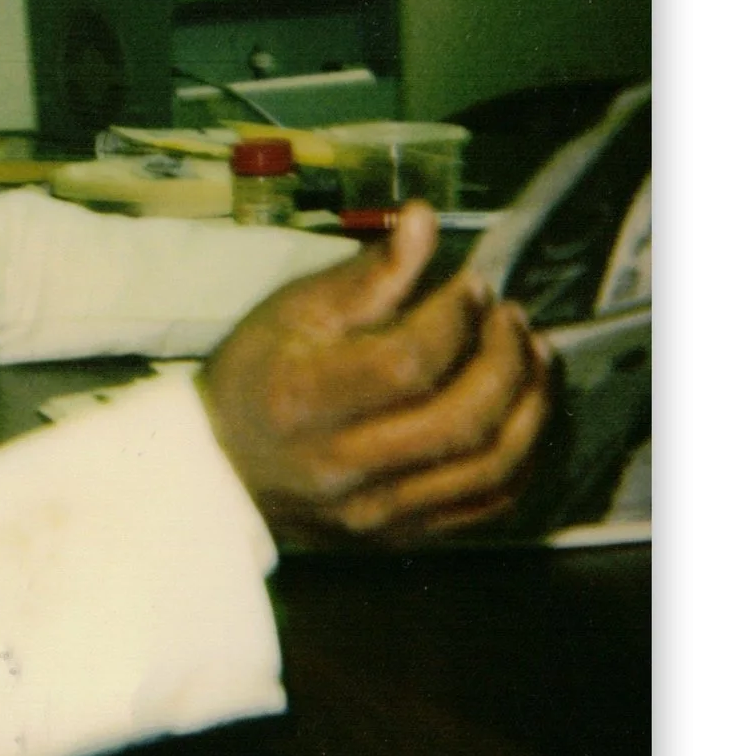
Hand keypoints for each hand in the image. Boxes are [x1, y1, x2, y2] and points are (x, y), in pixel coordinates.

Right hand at [199, 201, 552, 545]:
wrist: (222, 467)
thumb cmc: (257, 376)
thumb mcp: (293, 311)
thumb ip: (368, 273)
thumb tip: (425, 219)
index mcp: (306, 402)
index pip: (407, 363)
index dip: (455, 319)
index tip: (471, 284)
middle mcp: (345, 469)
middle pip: (460, 420)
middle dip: (505, 359)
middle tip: (511, 316)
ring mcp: (379, 513)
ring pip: (489, 467)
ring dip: (529, 403)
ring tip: (532, 354)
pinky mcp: (403, 536)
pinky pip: (490, 503)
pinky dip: (521, 452)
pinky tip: (521, 408)